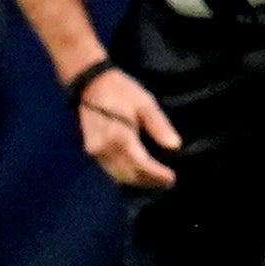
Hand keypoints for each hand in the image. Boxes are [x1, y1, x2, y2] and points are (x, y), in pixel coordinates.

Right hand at [77, 66, 181, 189]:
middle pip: (129, 175)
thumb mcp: (145, 103)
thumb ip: (159, 126)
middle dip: (149, 182)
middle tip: (168, 182)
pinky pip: (109, 170)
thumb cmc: (121, 91)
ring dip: (137, 181)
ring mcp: (95, 152)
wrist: (90, 83)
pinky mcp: (91, 151)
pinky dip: (125, 174)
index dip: (157, 175)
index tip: (172, 178)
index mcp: (120, 137)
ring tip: (156, 180)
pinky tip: (139, 172)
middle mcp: (104, 149)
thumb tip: (175, 146)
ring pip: (118, 176)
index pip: (141, 165)